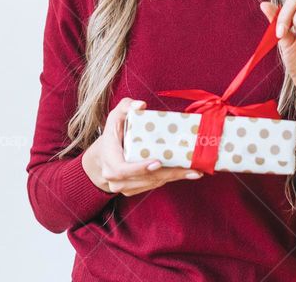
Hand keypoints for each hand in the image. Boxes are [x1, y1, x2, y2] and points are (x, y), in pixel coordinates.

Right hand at [82, 97, 203, 195]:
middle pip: (145, 179)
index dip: (140, 168)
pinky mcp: (132, 191)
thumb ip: (126, 106)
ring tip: (192, 172)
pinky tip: (183, 174)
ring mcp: (123, 187)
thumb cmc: (112, 135)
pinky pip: (152, 186)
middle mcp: (114, 179)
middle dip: (169, 174)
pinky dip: (167, 180)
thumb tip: (141, 104)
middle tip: (191, 170)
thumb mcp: (115, 117)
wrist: (102, 157)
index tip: (157, 162)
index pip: (123, 169)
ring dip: (172, 178)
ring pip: (151, 184)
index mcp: (110, 160)